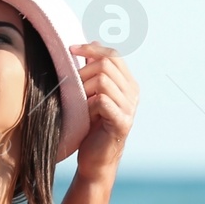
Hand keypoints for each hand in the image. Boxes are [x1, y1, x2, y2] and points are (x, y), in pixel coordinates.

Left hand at [68, 42, 138, 181]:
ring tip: (79, 103)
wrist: (95, 160)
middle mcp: (133, 93)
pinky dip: (88, 105)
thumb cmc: (90, 126)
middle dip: (83, 71)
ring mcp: (130, 108)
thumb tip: (90, 43)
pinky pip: (102, 101)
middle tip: (72, 87)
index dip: (92, 49)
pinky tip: (84, 114)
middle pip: (107, 64)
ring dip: (84, 89)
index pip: (113, 55)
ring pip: (104, 81)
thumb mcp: (90, 93)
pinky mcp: (122, 123)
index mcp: (128, 83)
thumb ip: (93, 71)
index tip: (70, 49)